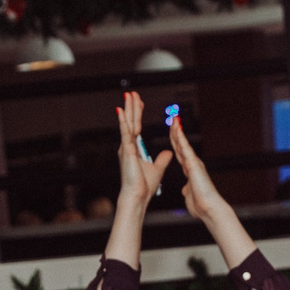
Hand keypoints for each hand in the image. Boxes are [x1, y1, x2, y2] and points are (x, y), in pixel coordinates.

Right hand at [113, 91, 171, 214]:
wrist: (137, 196)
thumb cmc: (144, 186)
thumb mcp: (157, 169)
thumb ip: (162, 159)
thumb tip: (168, 152)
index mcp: (134, 149)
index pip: (137, 126)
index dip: (138, 114)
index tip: (139, 102)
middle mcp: (128, 146)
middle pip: (131, 122)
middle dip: (132, 107)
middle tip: (132, 93)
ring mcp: (126, 147)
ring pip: (128, 123)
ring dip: (128, 109)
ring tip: (128, 95)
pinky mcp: (127, 150)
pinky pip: (125, 132)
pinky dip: (123, 121)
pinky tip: (121, 110)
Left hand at [168, 115, 228, 225]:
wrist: (209, 208)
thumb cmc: (201, 205)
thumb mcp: (190, 195)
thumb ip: (187, 190)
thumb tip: (185, 190)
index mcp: (190, 171)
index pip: (180, 153)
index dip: (175, 143)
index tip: (172, 133)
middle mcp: (192, 164)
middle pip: (181, 145)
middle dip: (176, 132)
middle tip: (172, 120)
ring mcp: (193, 162)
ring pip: (183, 142)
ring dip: (177, 130)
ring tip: (174, 118)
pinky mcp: (193, 163)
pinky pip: (184, 146)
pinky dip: (180, 136)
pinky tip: (176, 127)